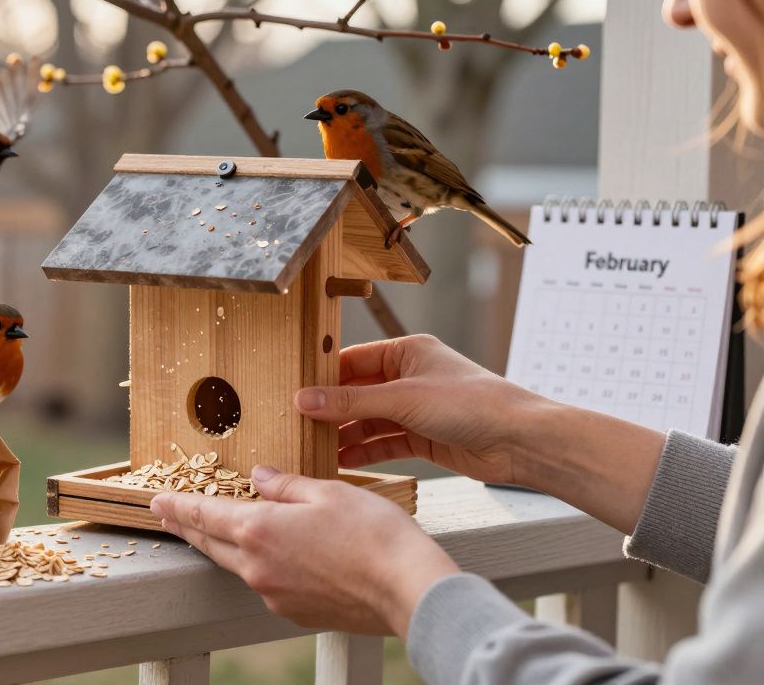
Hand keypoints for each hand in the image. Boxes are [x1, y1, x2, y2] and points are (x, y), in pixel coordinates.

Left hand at [150, 466, 457, 637]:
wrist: (407, 589)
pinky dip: (260, 565)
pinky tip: (274, 555)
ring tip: (218, 530)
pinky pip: (266, 582)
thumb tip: (260, 477)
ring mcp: (274, 594)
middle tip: (168, 514)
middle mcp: (257, 566)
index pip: (204, 515)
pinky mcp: (294, 612)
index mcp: (259, 530)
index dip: (177, 506)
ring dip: (224, 546)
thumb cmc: (373, 534)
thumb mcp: (327, 491)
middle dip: (188, 527)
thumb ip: (286, 485)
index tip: (155, 500)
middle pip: (210, 544)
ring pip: (237, 564)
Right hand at [297, 334, 549, 485]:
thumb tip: (305, 399)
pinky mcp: (422, 436)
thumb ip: (352, 401)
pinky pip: (383, 442)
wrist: (520, 441)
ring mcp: (415, 408)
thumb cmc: (472, 403)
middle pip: (357, 392)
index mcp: (407, 351)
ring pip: (368, 420)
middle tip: (296, 424)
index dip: (323, 377)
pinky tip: (340, 460)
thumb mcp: (404, 398)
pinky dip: (363, 451)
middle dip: (329, 409)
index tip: (293, 393)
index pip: (352, 360)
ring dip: (343, 434)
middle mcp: (409, 377)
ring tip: (311, 446)